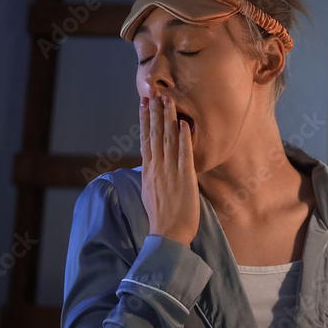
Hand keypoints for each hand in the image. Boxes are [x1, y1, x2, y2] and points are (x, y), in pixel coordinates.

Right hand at [139, 95, 199, 245]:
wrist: (167, 235)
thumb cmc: (161, 217)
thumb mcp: (149, 191)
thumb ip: (151, 175)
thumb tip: (150, 163)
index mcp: (148, 171)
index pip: (145, 139)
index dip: (144, 120)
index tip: (143, 103)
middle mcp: (156, 168)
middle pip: (154, 135)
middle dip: (155, 112)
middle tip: (155, 93)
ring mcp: (170, 172)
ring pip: (168, 140)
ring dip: (168, 119)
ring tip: (168, 100)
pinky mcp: (184, 178)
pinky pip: (183, 154)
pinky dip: (183, 138)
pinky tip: (183, 124)